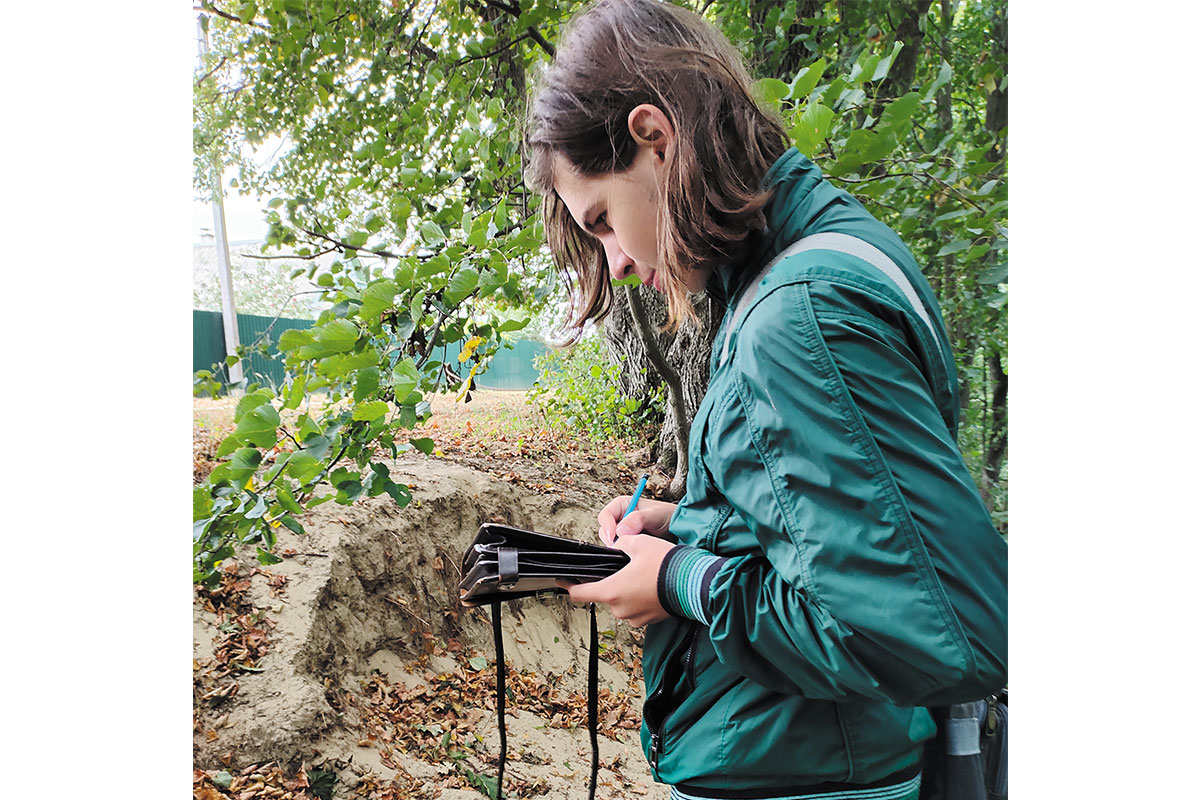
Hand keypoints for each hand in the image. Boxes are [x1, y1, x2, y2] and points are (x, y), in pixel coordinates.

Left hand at [557, 534, 676, 626]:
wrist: (695, 585)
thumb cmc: (667, 565)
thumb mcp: (639, 543)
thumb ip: (621, 544)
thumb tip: (617, 546)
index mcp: (611, 591)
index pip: (580, 593)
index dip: (569, 586)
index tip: (562, 580)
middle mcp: (620, 609)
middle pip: (605, 594)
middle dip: (611, 581)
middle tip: (626, 566)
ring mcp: (635, 618)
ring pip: (622, 600)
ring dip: (627, 589)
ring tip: (644, 574)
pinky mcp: (649, 621)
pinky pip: (637, 607)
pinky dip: (640, 597)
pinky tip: (653, 584)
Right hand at [597, 495, 676, 546]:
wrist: (680, 529)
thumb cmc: (668, 516)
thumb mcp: (655, 515)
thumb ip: (638, 519)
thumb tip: (620, 530)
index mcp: (622, 505)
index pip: (605, 515)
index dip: (607, 526)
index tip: (613, 537)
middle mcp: (620, 519)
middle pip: (605, 531)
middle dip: (612, 539)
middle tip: (625, 546)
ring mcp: (623, 533)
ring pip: (611, 542)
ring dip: (620, 547)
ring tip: (636, 547)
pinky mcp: (627, 545)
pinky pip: (620, 550)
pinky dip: (625, 553)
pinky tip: (637, 553)